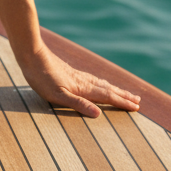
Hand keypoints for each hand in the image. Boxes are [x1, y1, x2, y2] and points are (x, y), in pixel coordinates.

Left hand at [19, 42, 140, 118]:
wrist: (31, 55)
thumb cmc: (41, 78)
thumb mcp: (57, 96)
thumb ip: (78, 104)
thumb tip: (99, 114)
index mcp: (83, 88)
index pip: (107, 96)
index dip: (122, 102)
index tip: (136, 107)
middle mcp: (83, 80)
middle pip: (108, 89)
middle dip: (123, 95)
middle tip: (138, 100)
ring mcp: (77, 75)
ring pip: (101, 83)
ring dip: (114, 89)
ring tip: (124, 92)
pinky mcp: (70, 72)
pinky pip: (92, 79)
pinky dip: (102, 83)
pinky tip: (98, 83)